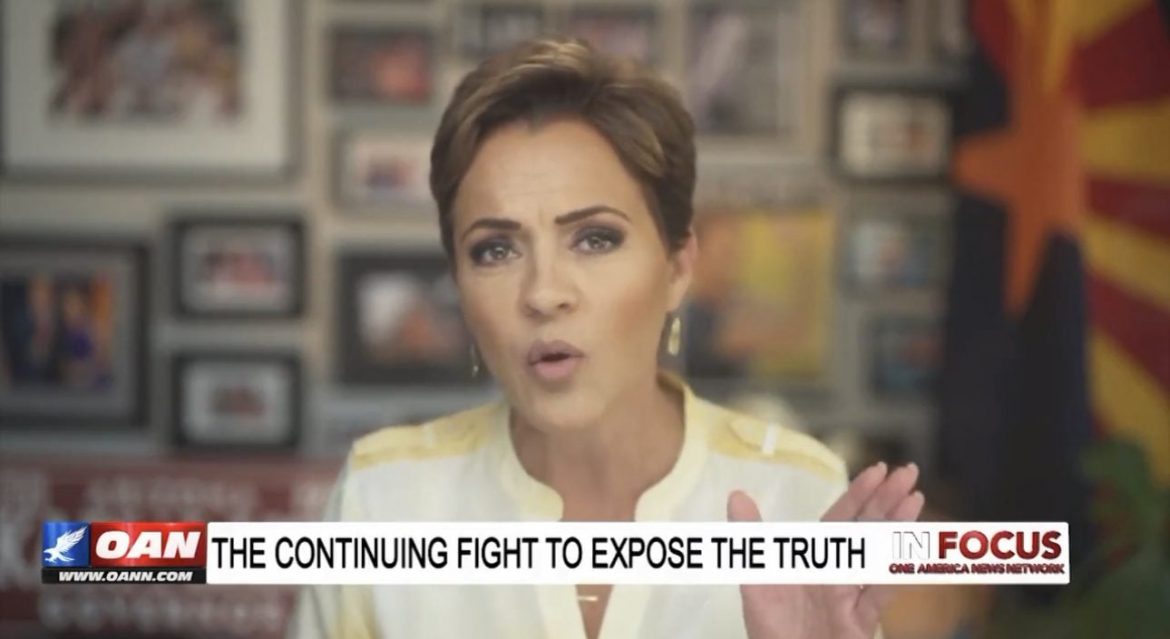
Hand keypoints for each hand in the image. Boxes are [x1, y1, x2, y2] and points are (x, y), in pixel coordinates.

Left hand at [728, 463, 923, 638]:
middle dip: (887, 500)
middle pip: (865, 530)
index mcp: (811, 560)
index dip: (859, 494)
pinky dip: (895, 574)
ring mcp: (850, 599)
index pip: (839, 519)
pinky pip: (881, 596)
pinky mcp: (861, 625)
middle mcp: (834, 574)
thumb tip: (737, 494)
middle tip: (909, 471)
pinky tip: (911, 550)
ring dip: (897, 528)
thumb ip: (749, 537)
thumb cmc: (768, 629)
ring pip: (878, 557)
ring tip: (916, 499)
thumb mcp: (755, 580)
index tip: (879, 469)